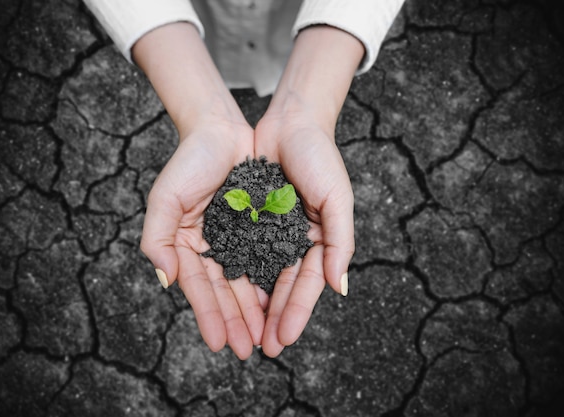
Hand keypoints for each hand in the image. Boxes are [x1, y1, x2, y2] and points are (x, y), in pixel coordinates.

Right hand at [134, 23, 264, 359]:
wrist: (220, 129)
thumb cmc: (189, 161)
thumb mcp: (165, 198)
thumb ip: (158, 239)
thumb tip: (165, 280)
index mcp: (186, 244)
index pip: (198, 287)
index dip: (208, 315)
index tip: (218, 343)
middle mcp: (211, 245)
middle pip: (223, 290)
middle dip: (235, 321)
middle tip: (247, 350)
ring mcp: (235, 237)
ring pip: (245, 280)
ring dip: (253, 310)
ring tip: (266, 338)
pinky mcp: (258, 226)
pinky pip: (265, 259)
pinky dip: (270, 281)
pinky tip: (277, 303)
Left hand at [254, 110, 354, 356]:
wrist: (290, 122)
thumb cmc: (320, 158)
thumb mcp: (337, 199)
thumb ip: (340, 243)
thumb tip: (339, 288)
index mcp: (316, 241)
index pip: (305, 285)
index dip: (295, 313)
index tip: (281, 340)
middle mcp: (291, 241)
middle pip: (279, 287)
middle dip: (269, 319)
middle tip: (256, 350)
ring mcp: (268, 231)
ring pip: (256, 275)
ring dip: (248, 305)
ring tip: (237, 334)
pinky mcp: (246, 219)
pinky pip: (237, 250)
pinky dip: (231, 273)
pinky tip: (222, 296)